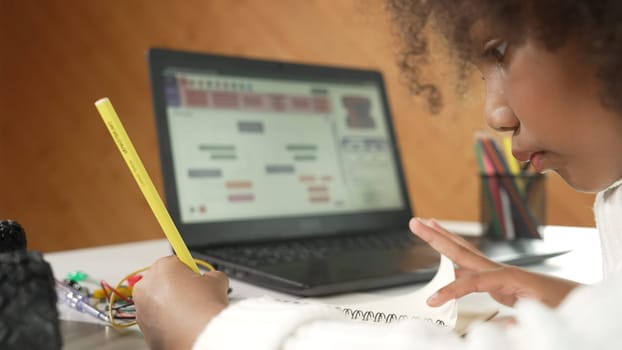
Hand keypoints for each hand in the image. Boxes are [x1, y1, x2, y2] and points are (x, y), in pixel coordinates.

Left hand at [133, 256, 228, 349]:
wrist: (199, 338)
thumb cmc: (203, 309)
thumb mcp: (217, 281)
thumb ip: (212, 276)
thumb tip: (212, 279)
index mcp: (162, 268)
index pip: (175, 262)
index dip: (189, 270)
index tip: (196, 277)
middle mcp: (146, 285)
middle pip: (163, 280)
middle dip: (177, 286)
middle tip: (195, 295)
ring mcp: (141, 308)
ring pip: (157, 300)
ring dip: (170, 304)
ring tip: (190, 312)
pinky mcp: (142, 328)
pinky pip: (155, 318)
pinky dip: (166, 320)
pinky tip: (182, 324)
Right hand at [409, 218, 579, 307]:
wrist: (577, 300)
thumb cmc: (563, 304)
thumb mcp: (543, 312)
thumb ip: (522, 318)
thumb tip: (504, 327)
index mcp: (510, 277)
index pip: (472, 279)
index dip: (451, 288)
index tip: (433, 300)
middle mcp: (502, 271)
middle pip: (463, 251)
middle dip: (438, 237)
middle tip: (416, 222)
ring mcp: (500, 275)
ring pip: (466, 255)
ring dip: (445, 240)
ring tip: (427, 225)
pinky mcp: (500, 283)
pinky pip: (471, 270)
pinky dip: (457, 261)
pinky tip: (449, 261)